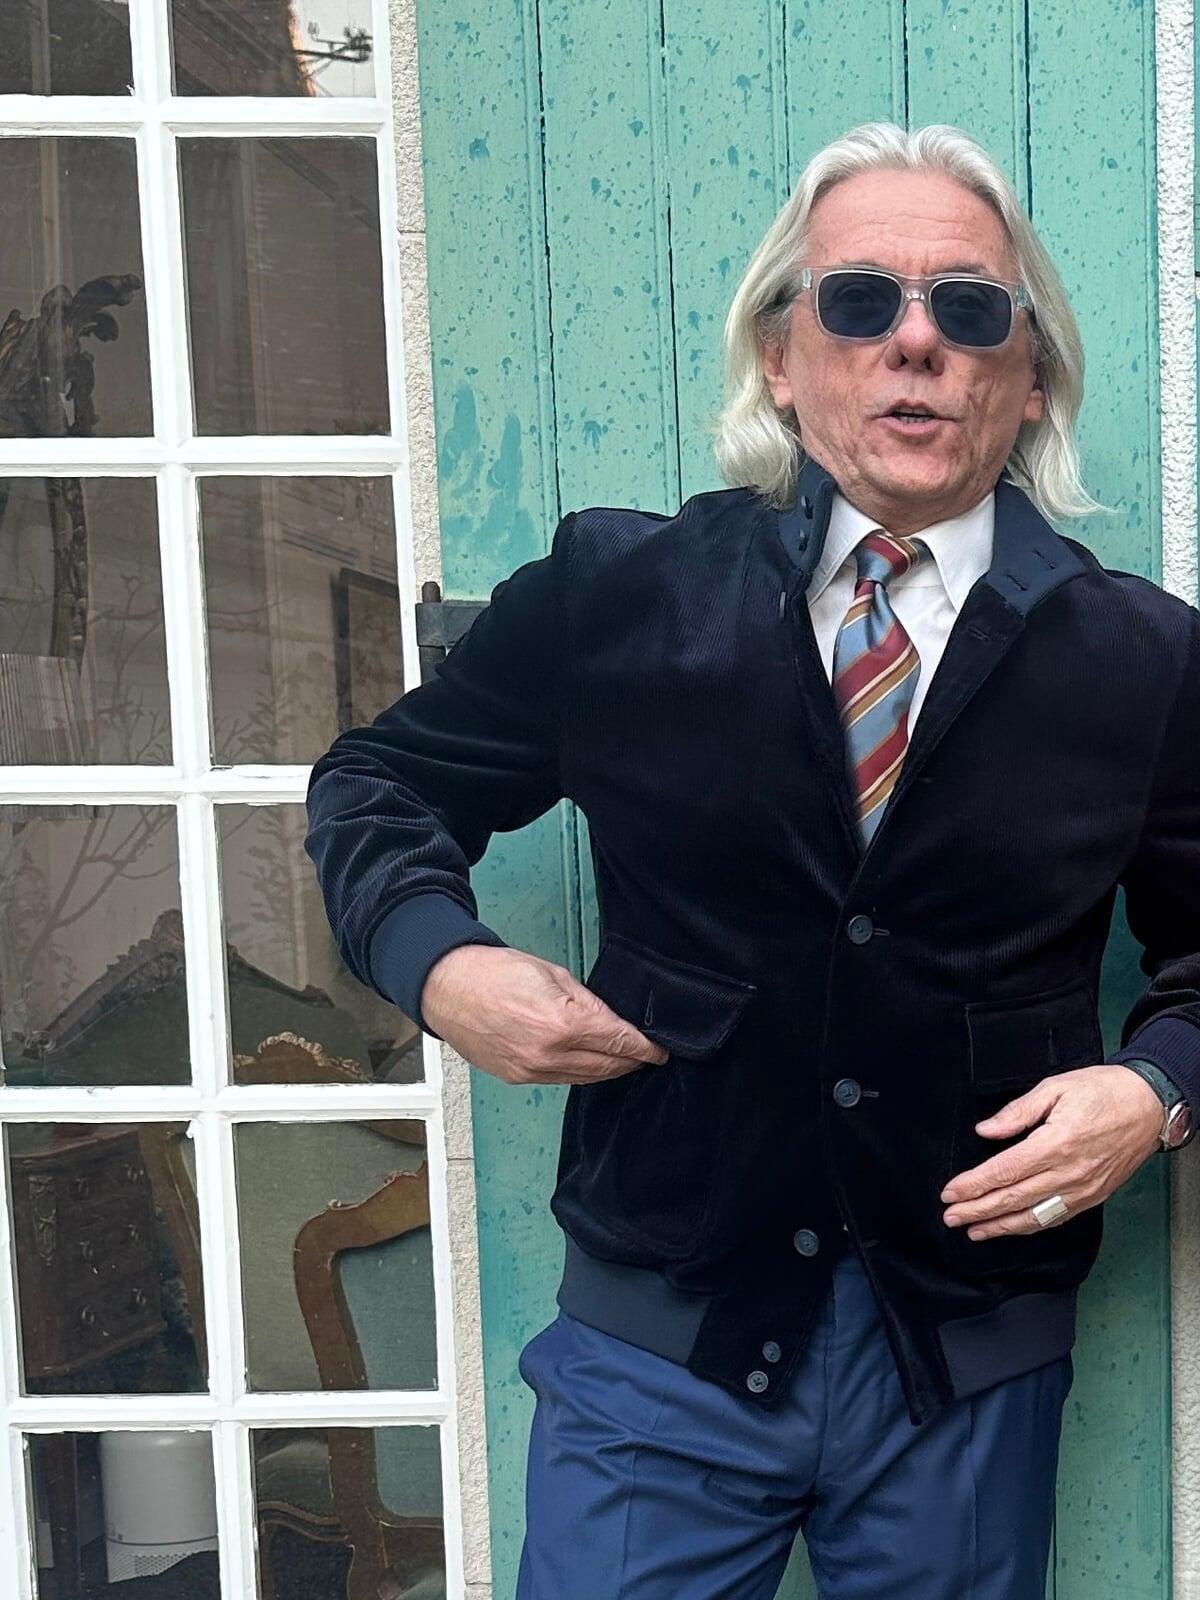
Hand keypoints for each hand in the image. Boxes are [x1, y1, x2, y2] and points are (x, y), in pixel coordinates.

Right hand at [420, 943, 670, 1085]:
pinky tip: (588, 1063)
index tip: (660, 1051)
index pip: (619, 1042)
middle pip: (607, 1066)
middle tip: (646, 1054)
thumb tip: (610, 1021)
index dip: (644, 1048)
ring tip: (622, 1060)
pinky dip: (579, 1073)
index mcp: (563, 1024)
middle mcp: (549, 1055)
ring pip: (585, 1078)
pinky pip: (560, 1081)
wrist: (447, 988)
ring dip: (608, 1070)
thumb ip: (587, 1002)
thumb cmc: (493, 972)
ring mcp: (531, 1071)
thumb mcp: (553, 974)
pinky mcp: (517, 1078)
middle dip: (631, 1061)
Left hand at [939, 1064, 1164, 1239]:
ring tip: (973, 1231)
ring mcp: (1082, 1189)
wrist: (1149, 1106)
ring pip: (1034, 1216)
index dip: (974, 1185)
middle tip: (950, 1217)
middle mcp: (1068, 1173)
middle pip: (1013, 1199)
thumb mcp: (1056, 1088)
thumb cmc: (1103, 1091)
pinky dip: (1030, 1227)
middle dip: (977, 1210)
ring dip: (1000, 1226)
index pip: (1004, 1171)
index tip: (950, 1193)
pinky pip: (1056, 1218)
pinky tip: (1012, 1228)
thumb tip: (985, 1130)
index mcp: (1055, 1143)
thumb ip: (1017, 1112)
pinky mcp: (1093, 1197)